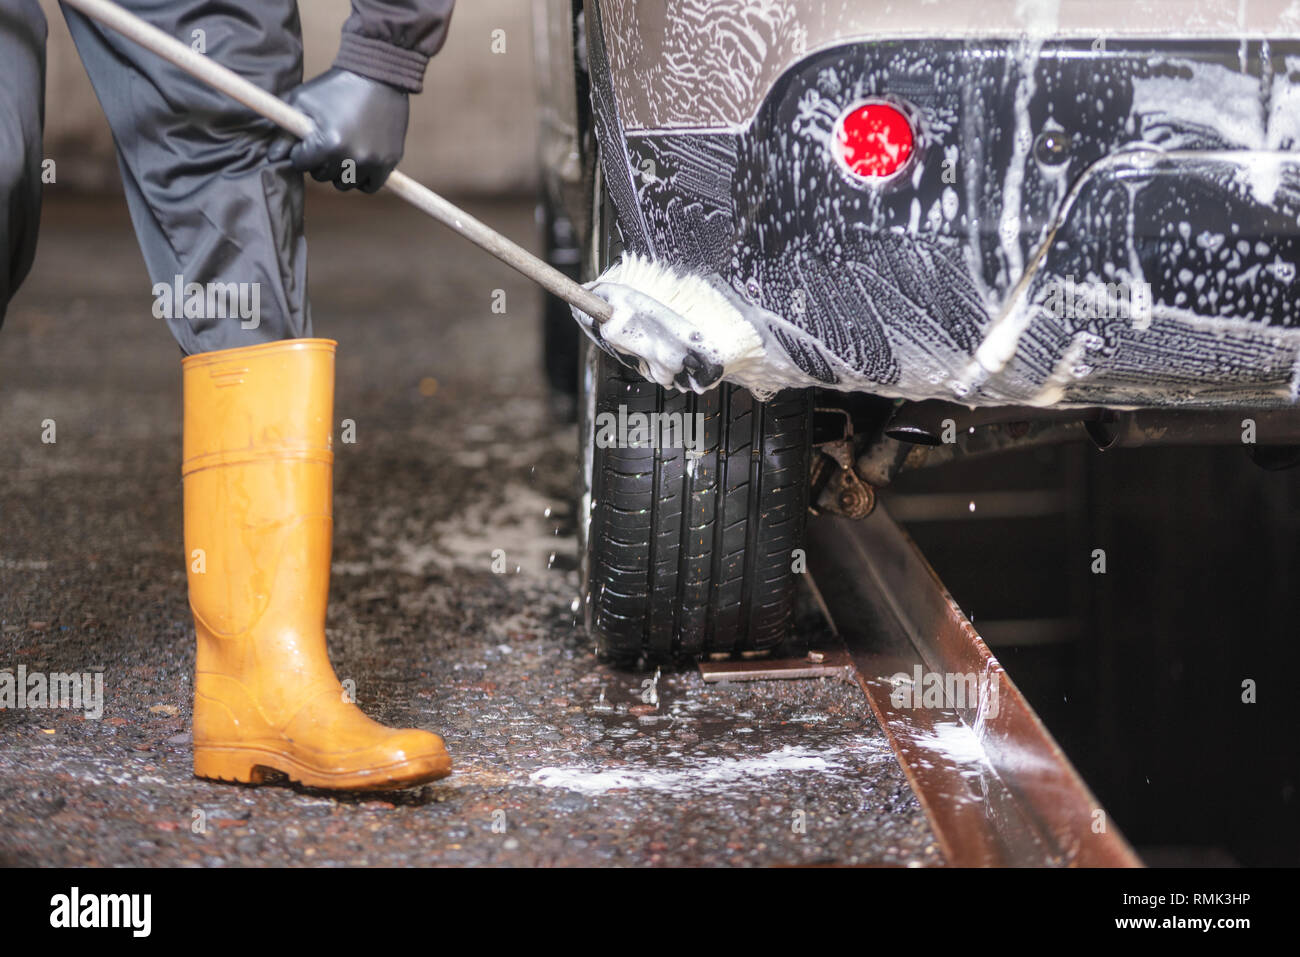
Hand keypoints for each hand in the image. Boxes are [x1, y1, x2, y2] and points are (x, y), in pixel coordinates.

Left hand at [269, 68, 408, 192]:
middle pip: (323, 177)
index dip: (300, 151)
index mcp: (328, 144)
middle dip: (319, 162)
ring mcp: (373, 162)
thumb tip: (272, 158)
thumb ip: (285, 132)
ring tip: (341, 151)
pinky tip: (358, 162)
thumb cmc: (334, 86)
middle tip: (325, 142)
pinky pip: (370, 186)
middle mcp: (351, 158)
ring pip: (345, 184)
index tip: (307, 139)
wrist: (377, 75)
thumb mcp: (302, 101)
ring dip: (340, 172)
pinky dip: (362, 179)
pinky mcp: (389, 162)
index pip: (301, 165)